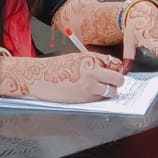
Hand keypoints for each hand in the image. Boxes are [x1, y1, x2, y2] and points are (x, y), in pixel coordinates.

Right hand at [0, 53, 124, 102]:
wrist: (39, 77)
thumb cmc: (57, 67)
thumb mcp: (78, 58)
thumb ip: (95, 62)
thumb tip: (112, 67)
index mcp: (91, 59)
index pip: (115, 63)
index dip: (116, 68)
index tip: (115, 70)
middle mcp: (92, 73)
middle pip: (118, 79)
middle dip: (117, 81)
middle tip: (113, 81)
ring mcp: (89, 87)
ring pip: (111, 92)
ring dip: (109, 91)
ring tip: (101, 88)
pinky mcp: (83, 99)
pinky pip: (99, 99)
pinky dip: (98, 97)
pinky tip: (89, 92)